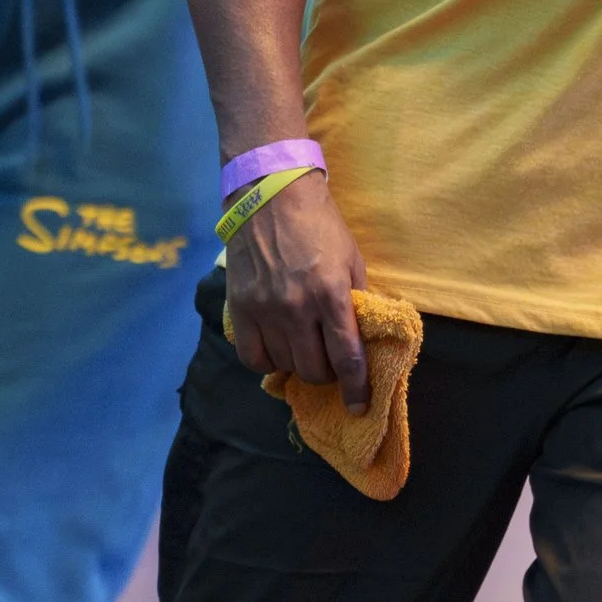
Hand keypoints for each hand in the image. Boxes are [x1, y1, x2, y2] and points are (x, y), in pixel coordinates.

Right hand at [223, 169, 369, 413]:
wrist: (270, 194)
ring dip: (297, 364)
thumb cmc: (319, 224)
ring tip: (302, 347)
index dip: (357, 389)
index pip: (347, 359)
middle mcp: (297, 308)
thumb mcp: (351, 259)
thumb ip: (356, 300)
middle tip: (329, 360)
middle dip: (327, 373)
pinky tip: (275, 348)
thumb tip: (361, 338)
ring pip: (284, 365)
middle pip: (314, 369)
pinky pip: (252, 358)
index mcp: (332, 295)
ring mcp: (265, 310)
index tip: (359, 407)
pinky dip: (267, 361)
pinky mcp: (240, 308)